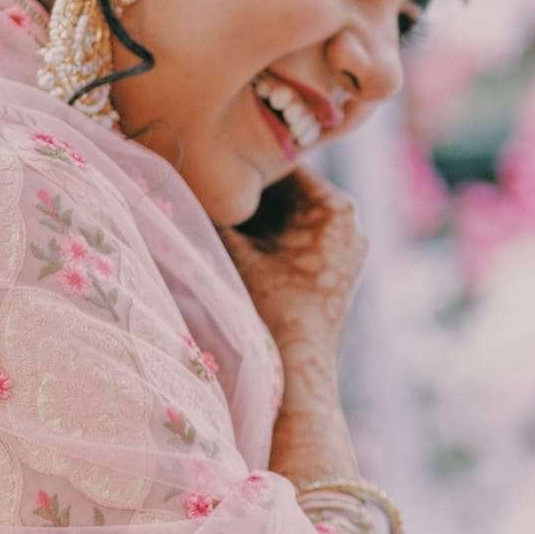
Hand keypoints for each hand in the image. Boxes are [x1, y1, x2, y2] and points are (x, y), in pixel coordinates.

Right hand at [219, 166, 367, 370]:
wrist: (297, 372)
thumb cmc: (269, 308)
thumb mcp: (235, 250)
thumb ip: (215, 210)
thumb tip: (184, 176)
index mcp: (335, 206)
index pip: (281, 164)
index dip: (242, 162)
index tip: (209, 162)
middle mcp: (350, 221)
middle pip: (288, 190)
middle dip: (250, 191)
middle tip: (209, 185)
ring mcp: (349, 246)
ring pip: (292, 214)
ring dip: (258, 215)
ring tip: (219, 212)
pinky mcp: (340, 268)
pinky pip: (301, 237)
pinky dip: (272, 236)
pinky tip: (238, 241)